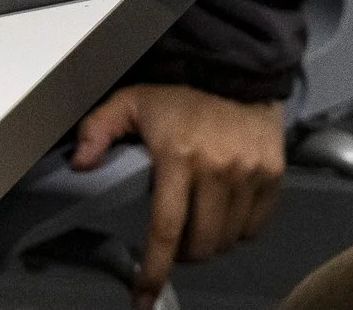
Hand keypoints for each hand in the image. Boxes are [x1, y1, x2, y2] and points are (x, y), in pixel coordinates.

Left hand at [71, 84, 285, 305]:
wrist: (238, 66)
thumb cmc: (180, 89)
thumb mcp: (131, 101)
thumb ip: (99, 130)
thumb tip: (79, 164)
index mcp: (178, 157)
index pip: (166, 230)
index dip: (154, 271)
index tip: (143, 298)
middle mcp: (218, 170)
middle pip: (202, 245)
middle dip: (184, 253)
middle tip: (175, 240)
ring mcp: (250, 174)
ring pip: (230, 240)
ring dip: (211, 242)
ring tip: (199, 223)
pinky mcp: (273, 174)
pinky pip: (256, 226)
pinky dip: (239, 230)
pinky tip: (226, 213)